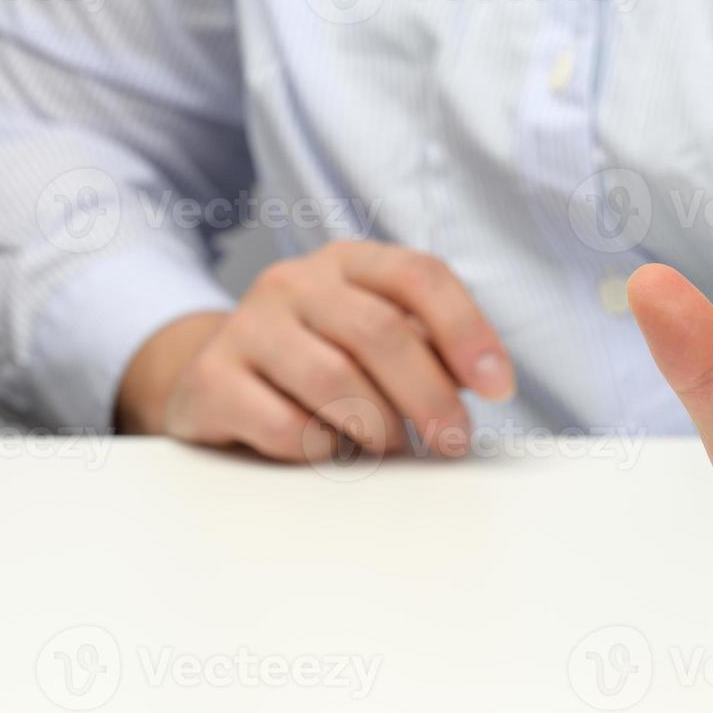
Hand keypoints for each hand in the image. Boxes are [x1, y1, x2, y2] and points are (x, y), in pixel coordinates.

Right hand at [117, 241, 514, 460]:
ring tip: (386, 446)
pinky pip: (287, 428)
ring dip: (378, 428)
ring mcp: (247, 326)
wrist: (218, 379)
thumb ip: (429, 348)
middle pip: (381, 333)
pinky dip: (323, 450)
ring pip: (334, 382)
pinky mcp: (213, 380)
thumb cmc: (322, 360)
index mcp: (348, 262)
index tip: (499, 388)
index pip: (420, 276)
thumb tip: (482, 381)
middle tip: (453, 440)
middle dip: (431, 397)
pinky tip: (327, 448)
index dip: (467, 331)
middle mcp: (294, 282)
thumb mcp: (378, 339)